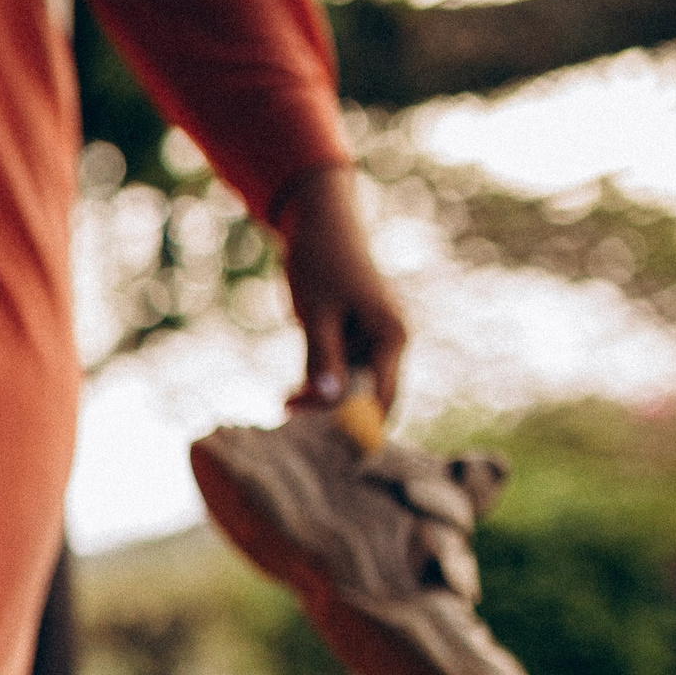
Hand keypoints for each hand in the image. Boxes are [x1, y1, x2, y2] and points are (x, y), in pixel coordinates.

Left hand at [275, 164, 407, 413]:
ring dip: (320, 401)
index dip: (360, 427)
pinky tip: (289, 396)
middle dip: (334, 416)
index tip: (328, 451)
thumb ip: (323, 358)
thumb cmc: (321, 262)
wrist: (318, 223)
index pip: (384, 397)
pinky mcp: (354, 340)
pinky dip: (317, 384)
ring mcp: (372, 342)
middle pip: (368, 397)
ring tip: (283, 405)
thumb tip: (329, 401)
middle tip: (292, 423)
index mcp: (392, 336)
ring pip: (349, 388)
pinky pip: (339, 373)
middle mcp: (389, 343)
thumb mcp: (316, 314)